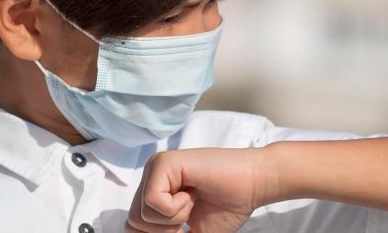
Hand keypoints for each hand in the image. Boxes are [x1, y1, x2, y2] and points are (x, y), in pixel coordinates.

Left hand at [126, 147, 278, 232]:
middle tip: (190, 215)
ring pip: (141, 215)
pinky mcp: (164, 162)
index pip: (134, 227)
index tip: (186, 227)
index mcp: (155, 192)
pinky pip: (152, 201)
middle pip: (134, 223)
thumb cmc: (229, 206)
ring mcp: (156, 168)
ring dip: (174, 218)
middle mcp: (151, 178)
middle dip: (166, 231)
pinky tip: (192, 193)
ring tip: (194, 200)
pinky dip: (176, 208)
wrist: (254, 184)